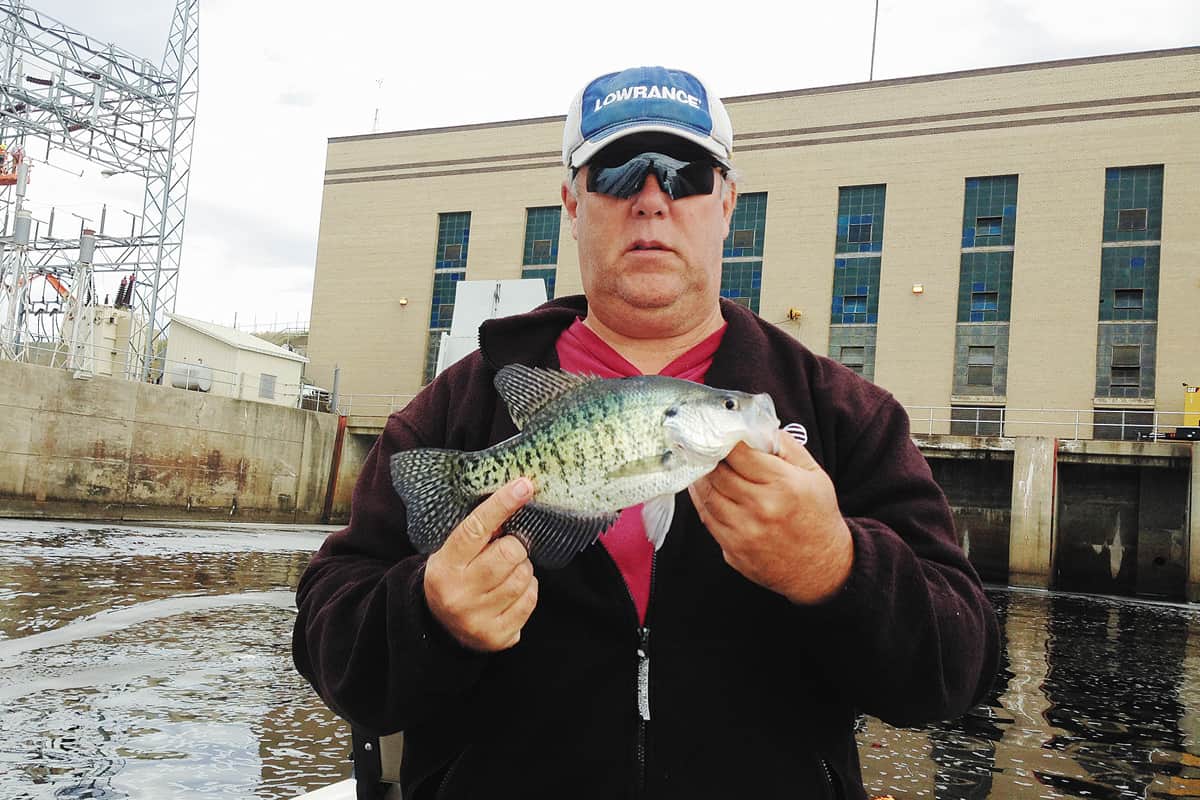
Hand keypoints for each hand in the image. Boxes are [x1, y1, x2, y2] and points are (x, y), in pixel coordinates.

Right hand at [423, 477, 537, 651]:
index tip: (524, 485)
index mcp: (445, 567)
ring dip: (523, 568)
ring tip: (507, 572)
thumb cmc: (454, 577)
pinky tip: (512, 591)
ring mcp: (478, 619)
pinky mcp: (498, 636)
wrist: (439, 627)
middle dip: (515, 546)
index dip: (501, 505)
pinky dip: (528, 589)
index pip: (476, 529)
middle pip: (509, 553)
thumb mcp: (454, 553)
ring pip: (524, 576)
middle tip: (508, 549)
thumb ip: (479, 532)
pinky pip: (531, 599)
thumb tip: (516, 498)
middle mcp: (459, 595)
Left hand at [687, 433, 852, 604]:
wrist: (822, 568)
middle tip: (703, 445)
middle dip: (708, 456)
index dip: (724, 439)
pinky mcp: (733, 549)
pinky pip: (706, 519)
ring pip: (707, 495)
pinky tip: (703, 488)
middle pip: (718, 473)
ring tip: (700, 464)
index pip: (739, 453)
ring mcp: (745, 532)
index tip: (718, 431)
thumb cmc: (818, 516)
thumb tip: (756, 426)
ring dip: (699, 477)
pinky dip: (700, 500)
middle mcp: (762, 508)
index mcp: (784, 485)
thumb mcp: (814, 475)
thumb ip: (786, 447)